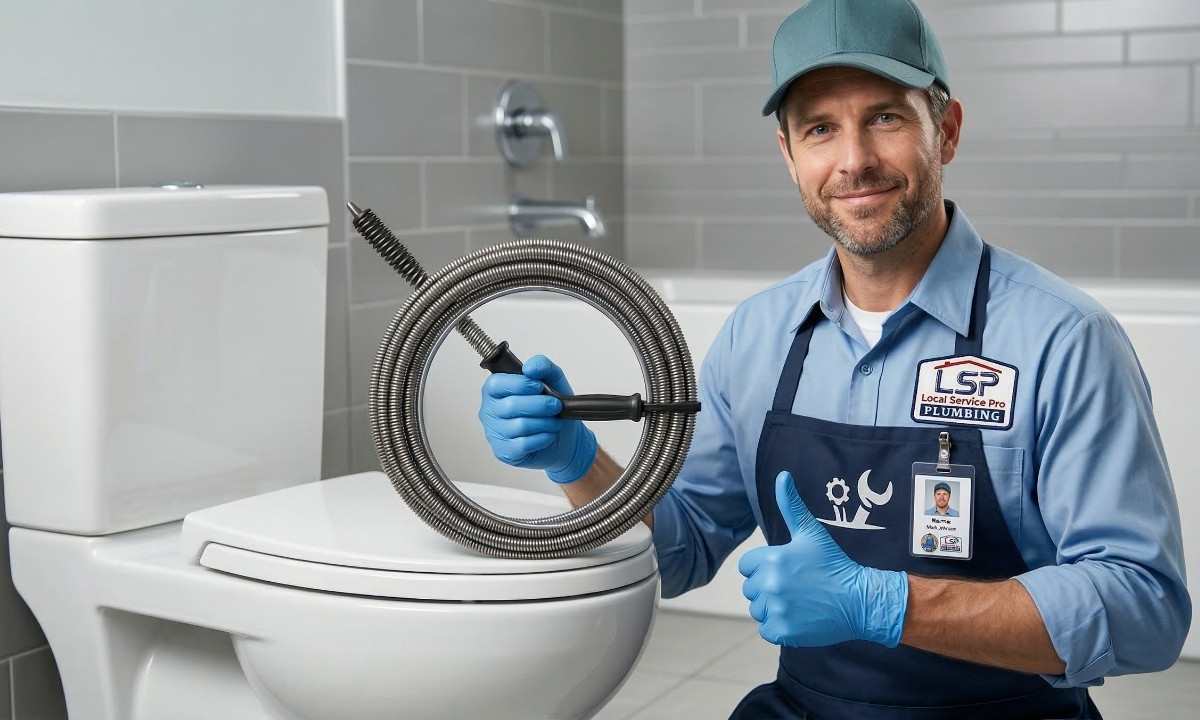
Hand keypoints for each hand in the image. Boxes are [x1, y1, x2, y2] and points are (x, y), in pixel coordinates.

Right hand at [478, 355, 596, 483]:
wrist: (563, 438)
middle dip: (540, 405)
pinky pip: (523, 444)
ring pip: (520, 426)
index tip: (539, 386)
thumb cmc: (551, 409)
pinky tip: (548, 434)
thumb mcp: (553, 380)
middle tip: (555, 406)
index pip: (497, 384)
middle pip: (511, 405)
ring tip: (554, 422)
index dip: (520, 384)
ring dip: (544, 423)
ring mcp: (494, 433)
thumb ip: (542, 366)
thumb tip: (530, 368)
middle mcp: (489, 411)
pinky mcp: (504, 452)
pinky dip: (542, 438)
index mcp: (495, 391)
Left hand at [738, 471, 907, 647]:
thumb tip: (782, 476)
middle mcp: (770, 584)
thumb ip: (791, 505)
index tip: (785, 570)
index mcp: (771, 560)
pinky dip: (779, 626)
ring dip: (772, 607)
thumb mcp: (811, 533)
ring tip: (798, 601)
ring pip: (758, 609)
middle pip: (750, 589)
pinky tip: (799, 617)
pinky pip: (766, 629)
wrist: (860, 600)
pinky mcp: (783, 631)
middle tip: (795, 586)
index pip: (746, 567)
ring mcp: (776, 609)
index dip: (763, 567)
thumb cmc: (834, 564)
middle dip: (767, 588)